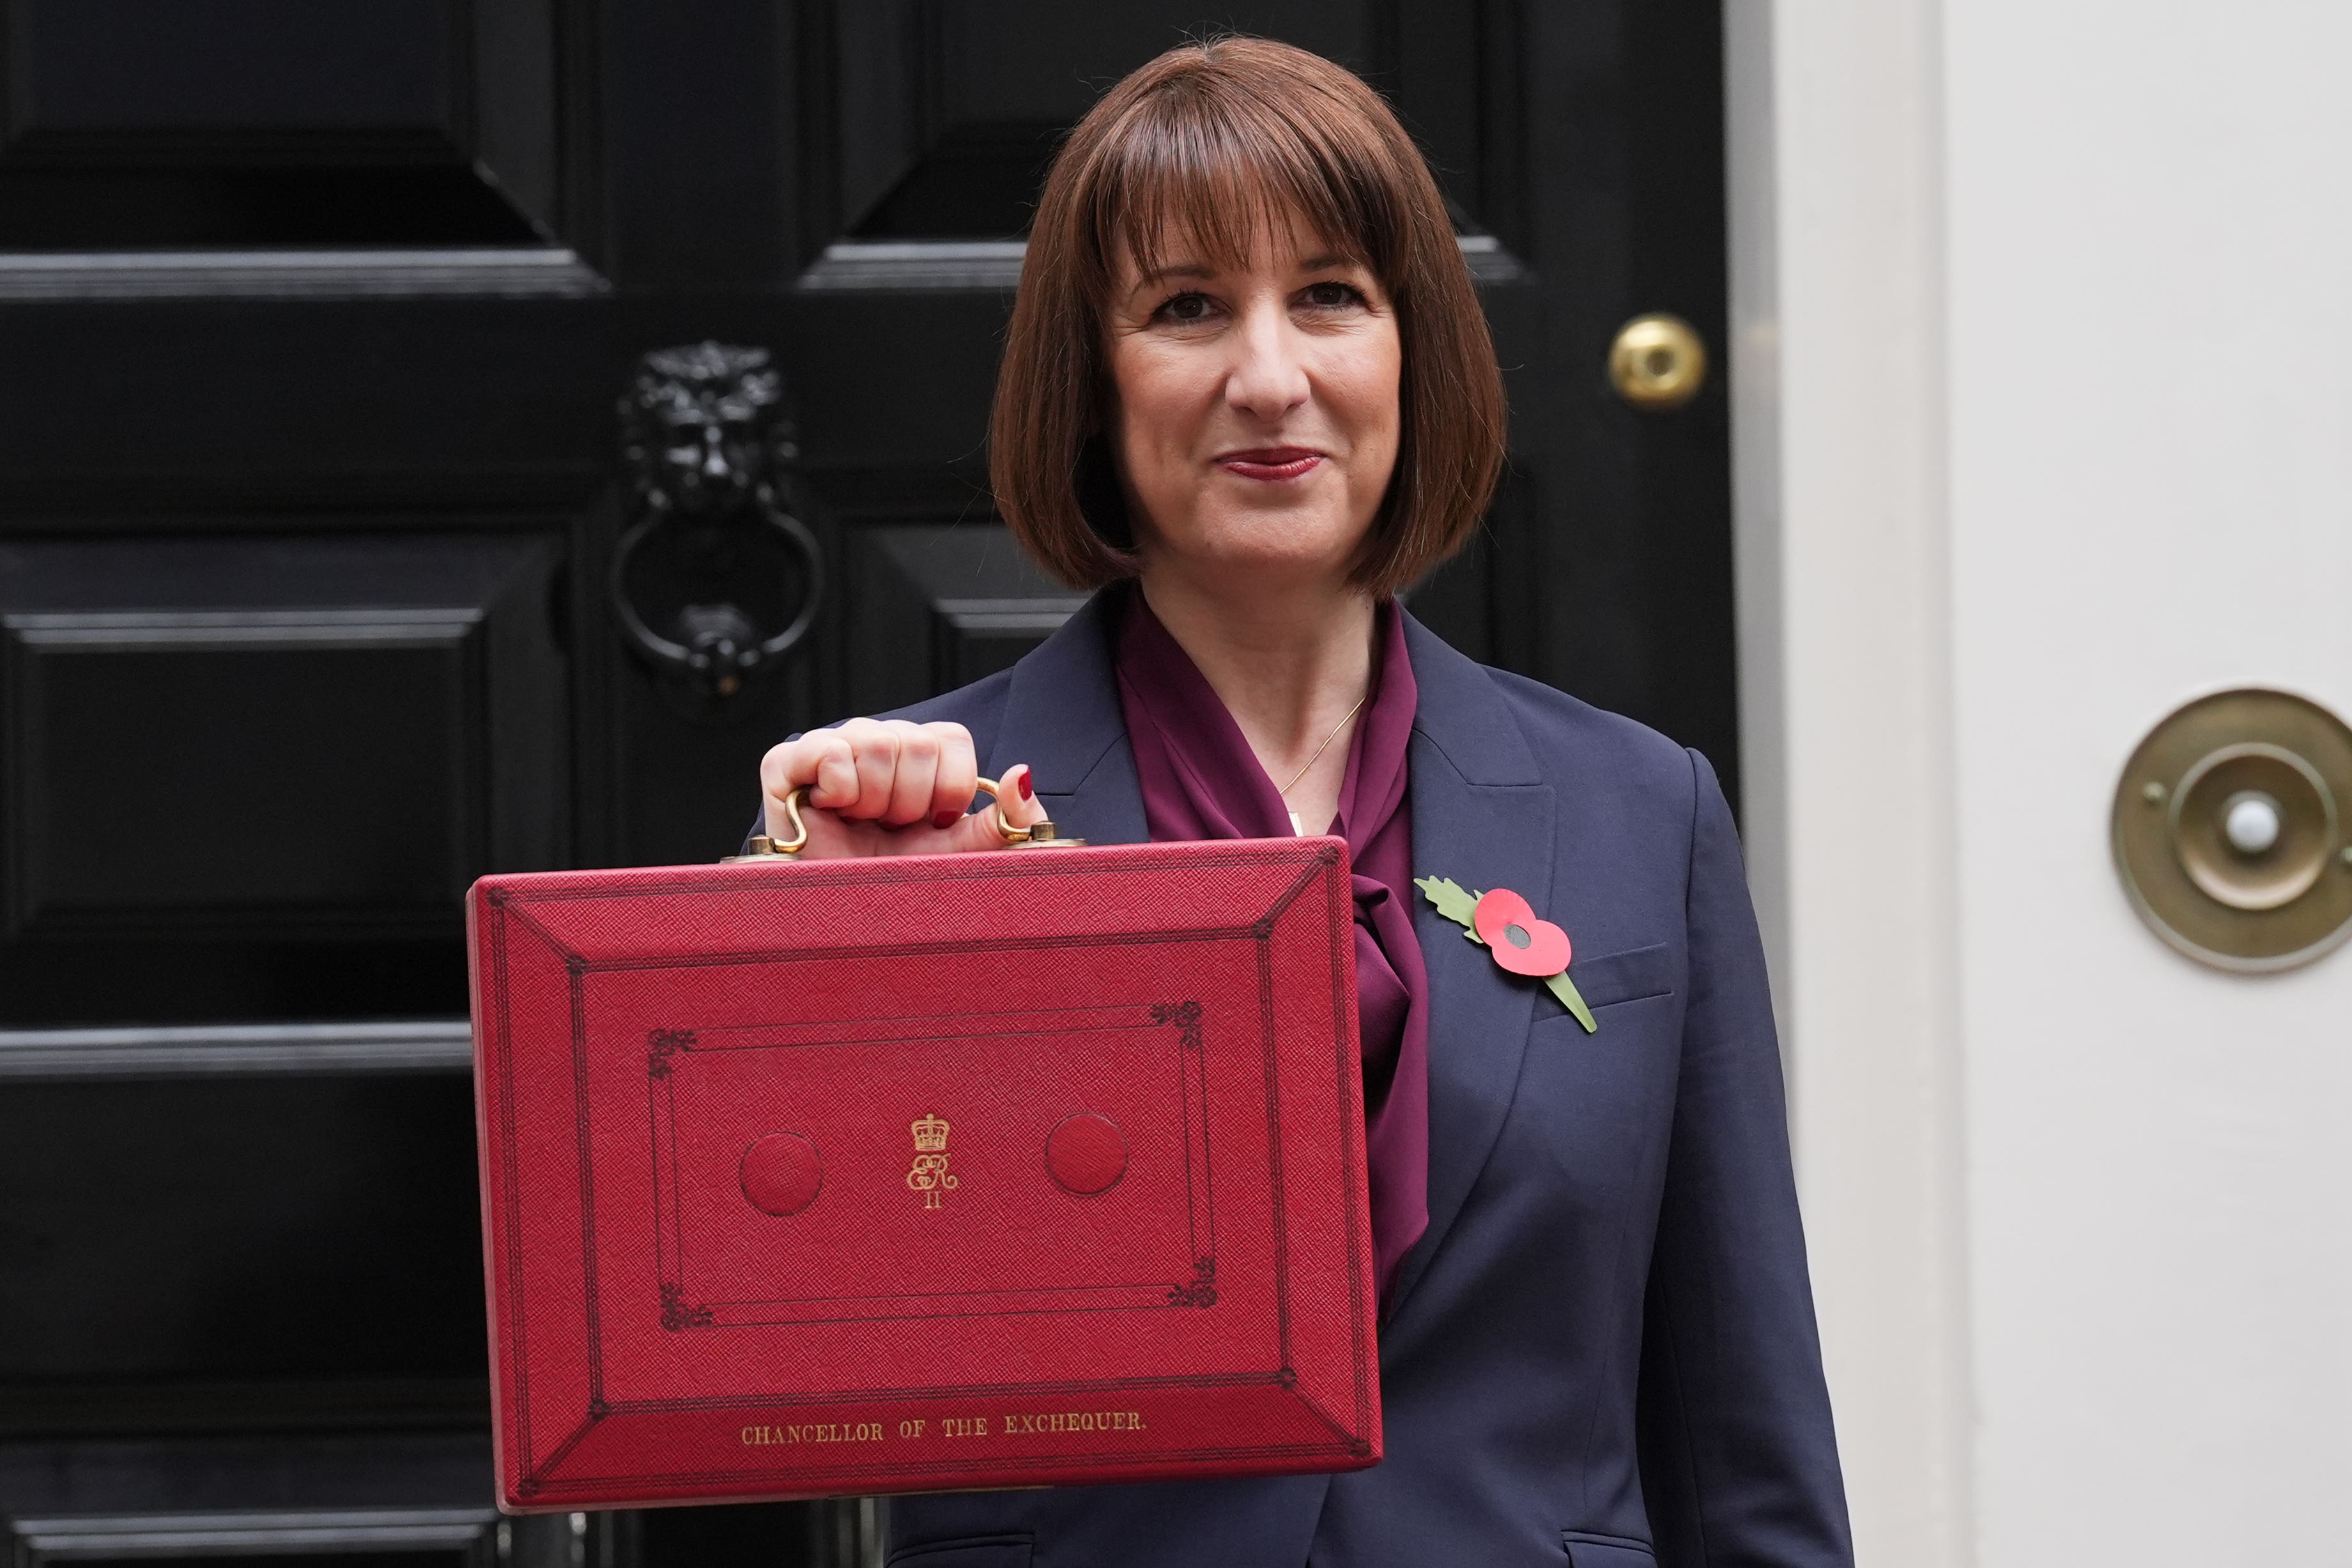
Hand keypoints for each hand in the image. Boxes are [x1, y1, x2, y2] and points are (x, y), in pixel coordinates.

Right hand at [757, 719, 1046, 858]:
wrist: (844, 923)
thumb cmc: (901, 885)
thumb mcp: (965, 856)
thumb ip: (1007, 820)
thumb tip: (1022, 773)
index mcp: (918, 757)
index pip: (950, 737)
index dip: (950, 786)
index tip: (935, 823)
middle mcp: (875, 743)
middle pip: (916, 741)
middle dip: (912, 801)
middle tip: (892, 831)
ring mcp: (830, 749)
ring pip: (875, 742)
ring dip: (876, 801)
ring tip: (862, 827)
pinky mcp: (785, 764)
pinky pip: (826, 751)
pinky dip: (838, 790)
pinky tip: (832, 814)